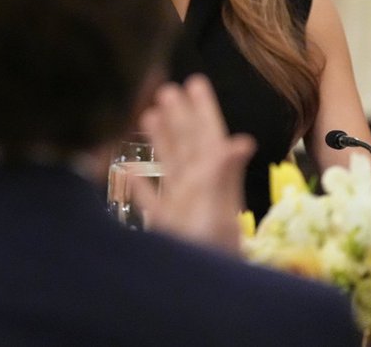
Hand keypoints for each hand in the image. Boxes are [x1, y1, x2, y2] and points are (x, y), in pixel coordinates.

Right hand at [130, 74, 255, 255]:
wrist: (201, 290)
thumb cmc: (211, 251)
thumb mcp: (217, 207)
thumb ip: (224, 173)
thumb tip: (241, 139)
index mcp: (211, 177)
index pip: (207, 134)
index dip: (203, 108)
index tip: (195, 81)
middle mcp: (197, 187)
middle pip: (188, 143)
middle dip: (179, 116)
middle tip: (167, 87)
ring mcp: (180, 206)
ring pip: (170, 165)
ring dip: (161, 141)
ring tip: (149, 114)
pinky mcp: (165, 227)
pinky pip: (150, 199)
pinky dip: (139, 184)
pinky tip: (128, 172)